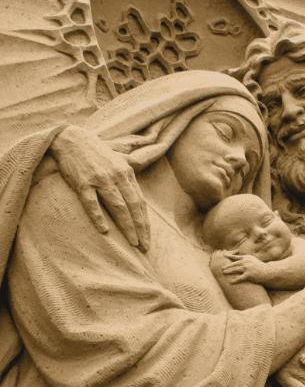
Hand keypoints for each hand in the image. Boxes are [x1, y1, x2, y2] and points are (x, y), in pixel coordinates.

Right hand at [50, 127, 149, 250]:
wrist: (72, 138)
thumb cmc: (96, 151)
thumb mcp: (119, 156)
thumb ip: (133, 165)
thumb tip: (151, 160)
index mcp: (127, 173)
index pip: (140, 202)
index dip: (145, 222)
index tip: (148, 240)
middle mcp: (116, 177)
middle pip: (133, 207)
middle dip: (140, 229)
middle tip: (144, 247)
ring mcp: (100, 180)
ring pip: (118, 207)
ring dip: (126, 226)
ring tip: (132, 243)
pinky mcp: (82, 183)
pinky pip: (92, 203)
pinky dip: (98, 217)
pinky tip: (104, 231)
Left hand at [220, 252, 266, 283]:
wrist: (268, 272)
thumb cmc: (260, 267)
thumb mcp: (252, 260)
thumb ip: (245, 259)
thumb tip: (238, 259)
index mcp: (246, 257)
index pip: (236, 257)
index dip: (229, 256)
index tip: (223, 256)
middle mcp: (246, 262)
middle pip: (234, 263)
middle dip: (227, 266)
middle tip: (222, 268)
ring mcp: (247, 268)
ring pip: (235, 269)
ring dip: (229, 271)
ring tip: (224, 273)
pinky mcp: (249, 275)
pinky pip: (240, 278)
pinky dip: (235, 280)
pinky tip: (230, 282)